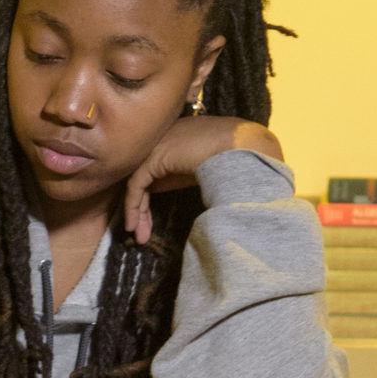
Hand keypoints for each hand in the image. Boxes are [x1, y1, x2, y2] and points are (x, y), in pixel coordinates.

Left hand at [123, 116, 282, 245]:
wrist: (243, 146)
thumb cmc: (236, 159)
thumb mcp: (209, 170)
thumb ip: (190, 179)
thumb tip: (179, 199)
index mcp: (177, 140)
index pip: (155, 171)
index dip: (150, 199)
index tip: (151, 223)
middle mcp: (163, 140)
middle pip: (143, 179)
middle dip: (141, 209)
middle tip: (142, 234)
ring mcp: (157, 147)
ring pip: (137, 184)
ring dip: (137, 213)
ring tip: (140, 237)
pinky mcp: (154, 157)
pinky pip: (136, 185)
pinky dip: (133, 206)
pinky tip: (134, 226)